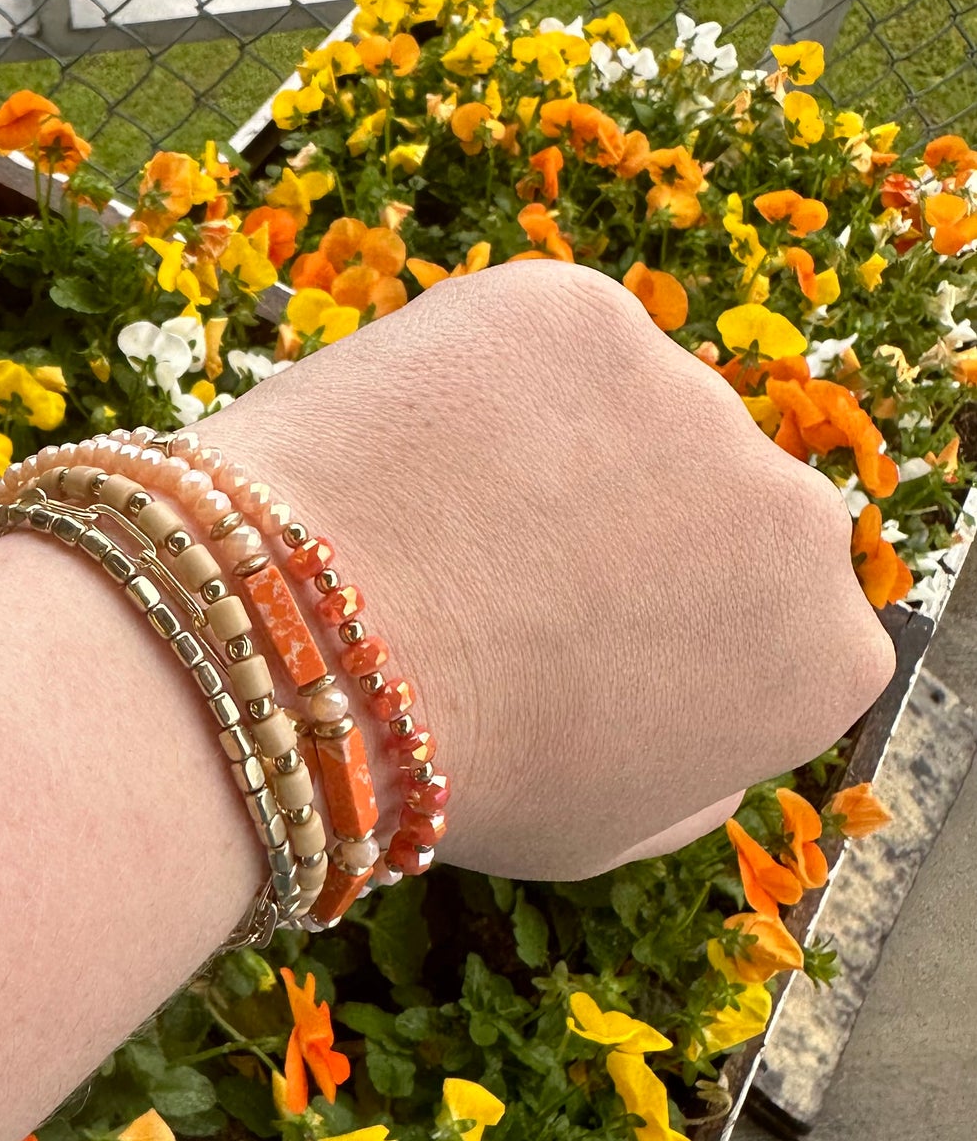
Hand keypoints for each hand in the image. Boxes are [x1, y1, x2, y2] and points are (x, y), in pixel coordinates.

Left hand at [207, 260, 894, 880]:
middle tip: (499, 580)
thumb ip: (694, 775)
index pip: (773, 626)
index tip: (579, 652)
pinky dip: (478, 384)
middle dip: (626, 532)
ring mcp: (690, 396)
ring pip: (622, 416)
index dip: (662, 635)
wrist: (316, 662)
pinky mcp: (580, 311)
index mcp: (824, 659)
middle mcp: (795, 517)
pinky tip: (412, 453)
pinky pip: (533, 348)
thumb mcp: (604, 829)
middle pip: (709, 509)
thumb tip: (709, 736)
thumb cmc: (455, 773)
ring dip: (551, 451)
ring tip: (435, 522)